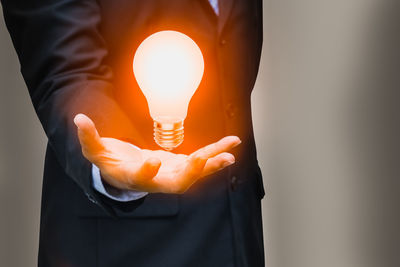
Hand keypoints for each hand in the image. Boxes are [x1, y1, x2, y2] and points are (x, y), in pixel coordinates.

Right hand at [73, 114, 240, 193]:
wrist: (128, 175)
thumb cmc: (111, 165)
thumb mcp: (96, 153)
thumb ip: (89, 138)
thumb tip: (78, 119)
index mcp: (134, 178)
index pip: (141, 179)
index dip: (147, 172)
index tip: (152, 161)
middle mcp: (157, 181)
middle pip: (176, 184)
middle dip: (190, 173)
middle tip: (201, 160)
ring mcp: (171, 175)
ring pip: (195, 174)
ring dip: (212, 163)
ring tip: (230, 154)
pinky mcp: (181, 166)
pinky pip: (201, 162)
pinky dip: (215, 154)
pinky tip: (230, 146)